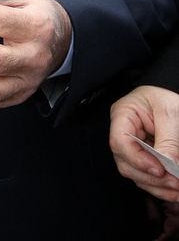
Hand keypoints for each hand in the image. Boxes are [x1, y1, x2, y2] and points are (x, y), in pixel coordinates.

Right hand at [110, 85, 178, 200]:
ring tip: (176, 188)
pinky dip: (159, 187)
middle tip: (174, 182)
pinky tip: (173, 190)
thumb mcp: (171, 113)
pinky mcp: (143, 157)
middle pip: (125, 162)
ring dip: (156, 186)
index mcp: (123, 114)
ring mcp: (132, 146)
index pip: (119, 141)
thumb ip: (169, 139)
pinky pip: (145, 177)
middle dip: (150, 176)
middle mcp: (123, 132)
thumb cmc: (167, 100)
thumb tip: (169, 164)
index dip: (137, 158)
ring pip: (135, 174)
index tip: (160, 169)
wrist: (174, 103)